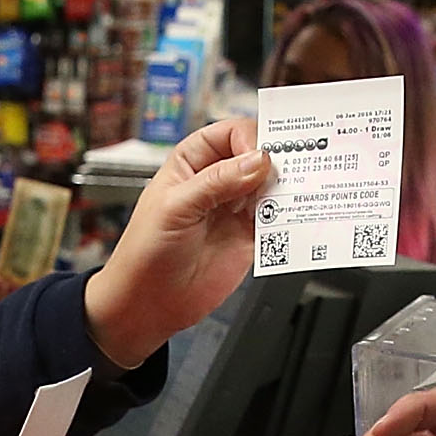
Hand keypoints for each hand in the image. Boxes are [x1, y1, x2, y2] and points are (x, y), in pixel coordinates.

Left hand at [80, 118, 270, 368]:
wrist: (149, 303)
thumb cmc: (145, 251)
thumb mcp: (175, 208)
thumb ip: (216, 182)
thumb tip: (257, 161)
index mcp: (193, 161)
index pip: (231, 133)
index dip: (250, 140)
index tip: (260, 160)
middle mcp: (217, 180)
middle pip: (258, 155)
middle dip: (275, 161)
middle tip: (288, 172)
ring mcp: (235, 208)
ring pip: (271, 186)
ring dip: (284, 189)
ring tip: (290, 196)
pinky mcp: (249, 236)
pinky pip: (276, 219)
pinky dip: (287, 217)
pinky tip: (288, 219)